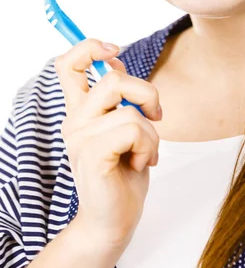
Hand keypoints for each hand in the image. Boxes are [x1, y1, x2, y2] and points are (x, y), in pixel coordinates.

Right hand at [55, 39, 161, 250]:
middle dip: (147, 93)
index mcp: (80, 110)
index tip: (114, 50)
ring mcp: (80, 138)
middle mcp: (74, 120)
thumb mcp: (124, 127)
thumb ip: (118, 97)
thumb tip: (116, 60)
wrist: (115, 219)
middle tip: (155, 116)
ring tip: (145, 153)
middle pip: (113, 79)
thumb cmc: (123, 172)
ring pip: (131, 110)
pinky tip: (141, 163)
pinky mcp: (92, 155)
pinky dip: (148, 146)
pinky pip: (133, 129)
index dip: (89, 47)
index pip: (67, 64)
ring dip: (152, 133)